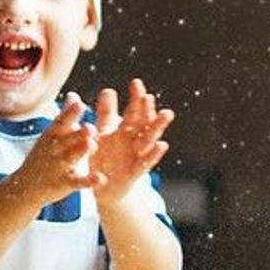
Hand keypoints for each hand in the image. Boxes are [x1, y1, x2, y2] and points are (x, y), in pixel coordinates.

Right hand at [15, 93, 105, 205]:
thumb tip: (74, 95)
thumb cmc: (43, 156)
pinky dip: (89, 181)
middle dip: (78, 133)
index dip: (70, 113)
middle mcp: (55, 149)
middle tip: (90, 126)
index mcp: (53, 135)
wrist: (25, 186)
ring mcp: (58, 166)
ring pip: (71, 157)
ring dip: (81, 151)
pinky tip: (101, 179)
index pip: (61, 122)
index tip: (79, 103)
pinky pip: (78, 182)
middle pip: (67, 139)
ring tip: (92, 145)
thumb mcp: (51, 135)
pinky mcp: (64, 183)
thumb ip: (66, 116)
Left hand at [89, 78, 174, 206]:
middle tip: (149, 96)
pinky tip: (162, 144)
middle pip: (143, 123)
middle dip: (146, 110)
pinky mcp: (134, 173)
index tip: (136, 82)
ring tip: (167, 113)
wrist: (103, 187)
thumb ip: (105, 114)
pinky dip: (154, 154)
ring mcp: (136, 156)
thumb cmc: (104, 157)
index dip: (135, 98)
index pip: (133, 111)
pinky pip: (145, 163)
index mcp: (125, 131)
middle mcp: (134, 142)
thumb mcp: (102, 134)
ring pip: (148, 140)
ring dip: (157, 127)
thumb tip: (109, 89)